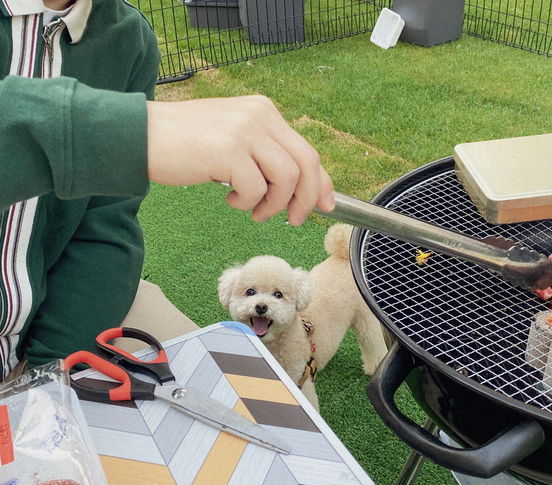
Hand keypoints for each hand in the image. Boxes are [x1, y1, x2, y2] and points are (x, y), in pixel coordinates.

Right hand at [146, 96, 334, 224]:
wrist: (140, 135)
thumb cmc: (186, 144)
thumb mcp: (235, 142)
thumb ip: (267, 157)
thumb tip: (301, 189)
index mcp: (264, 111)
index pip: (307, 150)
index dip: (323, 182)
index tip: (326, 205)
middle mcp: (259, 115)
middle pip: (307, 164)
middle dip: (306, 199)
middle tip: (293, 219)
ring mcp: (244, 131)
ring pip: (286, 179)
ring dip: (273, 204)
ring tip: (252, 209)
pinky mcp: (228, 150)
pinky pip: (256, 189)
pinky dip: (246, 203)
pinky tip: (228, 198)